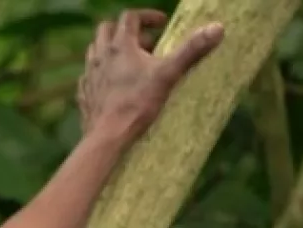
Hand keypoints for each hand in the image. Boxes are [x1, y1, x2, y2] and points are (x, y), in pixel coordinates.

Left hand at [77, 9, 223, 139]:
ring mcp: (89, 73)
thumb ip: (191, 50)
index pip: (130, 17)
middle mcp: (100, 55)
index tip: (162, 24)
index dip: (147, 16)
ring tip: (130, 61)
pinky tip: (114, 84)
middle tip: (146, 43)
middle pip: (107, 29)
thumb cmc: (138, 103)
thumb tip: (217, 28)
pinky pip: (90, 74)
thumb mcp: (168, 75)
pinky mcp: (84, 92)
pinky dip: (102, 72)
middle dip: (126, 31)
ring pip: (95, 50)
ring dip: (111, 49)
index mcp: (120, 45)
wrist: (108, 136)